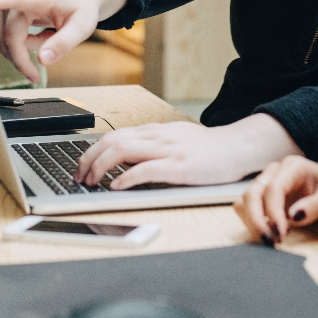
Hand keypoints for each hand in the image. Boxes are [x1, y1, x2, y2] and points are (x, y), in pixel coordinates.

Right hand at [0, 0, 125, 81]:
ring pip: (5, 38)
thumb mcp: (83, 26)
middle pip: (9, 34)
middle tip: (35, 76)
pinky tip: (41, 37)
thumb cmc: (81, 7)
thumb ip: (64, 43)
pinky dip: (23, 46)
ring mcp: (12, 5)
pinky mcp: (8, 13)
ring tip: (49, 40)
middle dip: (20, 58)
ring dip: (24, 50)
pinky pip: (8, 38)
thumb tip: (42, 60)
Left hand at [74, 115, 300, 188]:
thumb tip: (126, 159)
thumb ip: (152, 146)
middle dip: (89, 159)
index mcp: (155, 131)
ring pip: (122, 151)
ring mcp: (168, 150)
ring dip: (101, 168)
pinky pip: (145, 169)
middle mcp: (157, 137)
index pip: (113, 135)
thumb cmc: (208, 148)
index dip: (92, 151)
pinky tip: (116, 186)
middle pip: (111, 141)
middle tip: (79, 176)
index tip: (81, 166)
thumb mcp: (175, 139)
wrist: (238, 147)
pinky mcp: (179, 167)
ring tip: (92, 181)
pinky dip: (126, 178)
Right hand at [233, 156, 317, 245]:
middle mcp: (274, 171)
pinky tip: (269, 233)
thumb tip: (292, 216)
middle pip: (252, 193)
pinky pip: (246, 208)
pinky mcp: (261, 196)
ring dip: (252, 222)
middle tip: (270, 241)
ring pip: (244, 201)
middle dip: (257, 219)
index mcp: (292, 166)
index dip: (273, 212)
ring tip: (271, 240)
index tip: (281, 234)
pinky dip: (251, 222)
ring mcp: (265, 182)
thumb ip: (314, 205)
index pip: (273, 188)